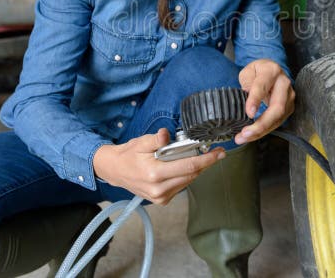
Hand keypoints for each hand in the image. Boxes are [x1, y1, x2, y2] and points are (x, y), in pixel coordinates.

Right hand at [93, 128, 224, 204]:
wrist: (115, 170)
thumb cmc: (129, 155)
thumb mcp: (141, 142)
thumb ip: (156, 139)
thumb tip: (166, 134)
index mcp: (155, 174)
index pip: (189, 166)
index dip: (207, 159)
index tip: (219, 153)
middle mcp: (159, 189)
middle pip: (192, 175)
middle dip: (205, 163)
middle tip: (215, 152)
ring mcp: (160, 197)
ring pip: (188, 181)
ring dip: (196, 169)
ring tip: (197, 156)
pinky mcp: (161, 200)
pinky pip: (181, 186)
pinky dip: (186, 176)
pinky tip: (182, 167)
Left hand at [235, 59, 294, 144]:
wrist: (271, 70)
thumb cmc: (258, 72)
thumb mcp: (248, 72)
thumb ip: (247, 84)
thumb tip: (247, 100)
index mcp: (271, 71)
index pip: (263, 87)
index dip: (256, 100)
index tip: (249, 113)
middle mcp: (284, 84)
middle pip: (277, 108)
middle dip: (261, 124)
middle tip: (245, 133)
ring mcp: (289, 97)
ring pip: (278, 118)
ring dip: (260, 131)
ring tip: (243, 137)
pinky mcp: (289, 108)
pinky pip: (277, 122)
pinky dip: (264, 131)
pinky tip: (252, 135)